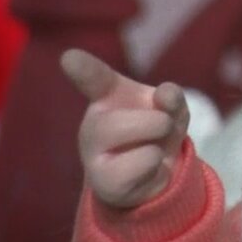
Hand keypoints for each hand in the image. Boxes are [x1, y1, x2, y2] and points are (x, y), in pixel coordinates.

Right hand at [61, 49, 188, 208]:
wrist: (153, 173)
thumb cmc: (157, 130)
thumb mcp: (172, 109)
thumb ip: (172, 97)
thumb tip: (166, 94)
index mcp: (108, 95)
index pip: (93, 78)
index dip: (83, 68)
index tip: (69, 58)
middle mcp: (94, 123)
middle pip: (117, 123)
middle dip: (155, 124)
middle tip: (163, 127)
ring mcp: (93, 155)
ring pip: (130, 146)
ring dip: (157, 147)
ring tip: (153, 150)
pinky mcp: (104, 183)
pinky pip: (141, 169)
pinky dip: (157, 169)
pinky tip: (148, 171)